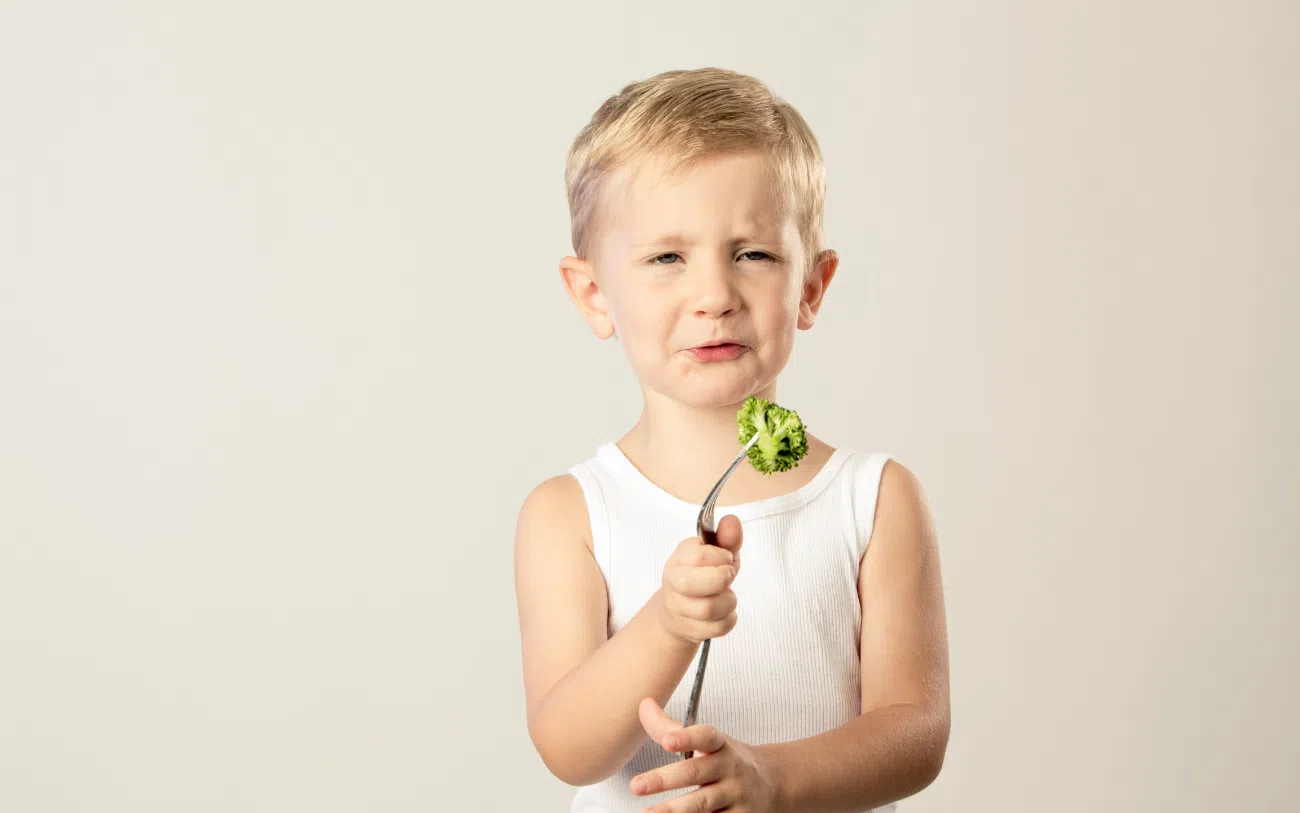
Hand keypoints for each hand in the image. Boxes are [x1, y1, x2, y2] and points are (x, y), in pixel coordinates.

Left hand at [630, 697, 780, 812]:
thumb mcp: (706, 742)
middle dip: (664, 780)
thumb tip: (644, 706)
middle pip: (695, 772)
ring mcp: (735, 795)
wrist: (770, 783)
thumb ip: (671, 728)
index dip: (687, 737)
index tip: (667, 741)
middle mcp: (728, 768)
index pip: (705, 736)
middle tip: (637, 785)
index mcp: (720, 745)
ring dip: (675, 810)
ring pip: (702, 803)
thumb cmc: (726, 760)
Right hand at [657, 515, 743, 645]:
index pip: (699, 556)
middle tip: (728, 576)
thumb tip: (732, 521)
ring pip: (708, 609)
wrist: (680, 612)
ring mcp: (678, 609)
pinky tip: (724, 612)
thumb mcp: (717, 554)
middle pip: (692, 585)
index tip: (725, 558)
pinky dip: (729, 619)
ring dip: (728, 601)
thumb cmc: (703, 576)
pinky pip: (718, 628)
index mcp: (678, 559)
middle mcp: (673, 583)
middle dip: (720, 580)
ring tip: (727, 595)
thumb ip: (726, 538)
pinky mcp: (690, 630)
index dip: (721, 557)